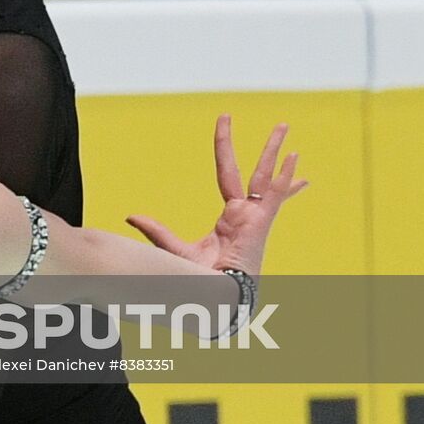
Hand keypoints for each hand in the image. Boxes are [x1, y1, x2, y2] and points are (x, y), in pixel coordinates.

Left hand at [126, 115, 306, 276]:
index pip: (230, 174)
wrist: (215, 298)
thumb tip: (130, 216)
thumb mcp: (175, 249)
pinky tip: (293, 158)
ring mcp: (256, 218)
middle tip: (281, 124)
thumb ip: (156, 230)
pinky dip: (284, 178)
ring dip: (276, 151)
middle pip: (257, 171)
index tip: (232, 132)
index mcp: (230, 217)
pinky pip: (274, 195)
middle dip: (268, 147)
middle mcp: (246, 214)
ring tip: (285, 126)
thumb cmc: (201, 281)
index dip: (228, 150)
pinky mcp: (261, 224)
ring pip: (266, 175)